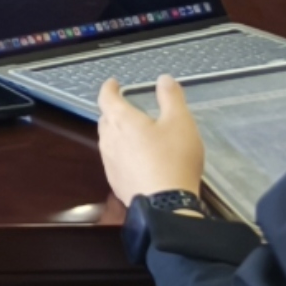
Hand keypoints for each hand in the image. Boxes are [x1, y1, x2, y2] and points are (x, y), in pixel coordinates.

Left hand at [98, 76, 207, 205]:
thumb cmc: (173, 159)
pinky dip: (121, 154)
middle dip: (113, 111)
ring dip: (117, 133)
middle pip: (105, 119)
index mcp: (121, 121)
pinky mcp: (115, 182)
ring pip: (108, 141)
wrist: (166, 206)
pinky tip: (135, 160)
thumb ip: (171, 98)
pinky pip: (114, 160)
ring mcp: (110, 163)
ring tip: (132, 133)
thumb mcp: (180, 122)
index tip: (112, 83)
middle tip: (126, 108)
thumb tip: (164, 79)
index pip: (106, 98)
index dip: (108, 88)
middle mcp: (109, 140)